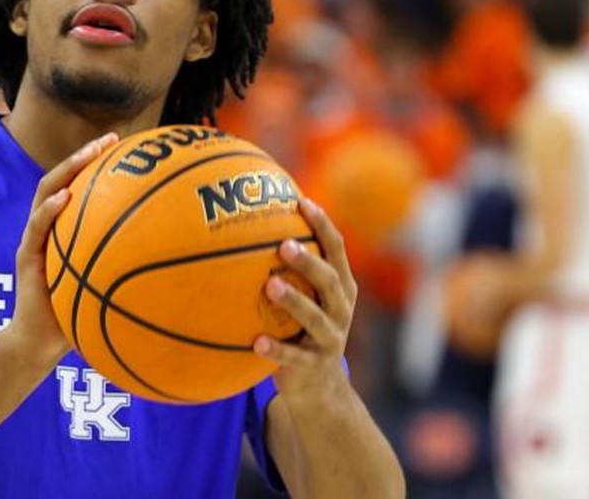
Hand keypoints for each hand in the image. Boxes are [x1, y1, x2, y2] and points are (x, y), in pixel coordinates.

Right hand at [4, 132, 118, 367]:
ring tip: (87, 155)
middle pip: (63, 179)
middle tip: (109, 141)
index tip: (130, 149)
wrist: (40, 344)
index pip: (82, 188)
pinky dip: (49, 210)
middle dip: (85, 156)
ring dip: (67, 170)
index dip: (101, 167)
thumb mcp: (110, 290)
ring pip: (46, 192)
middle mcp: (50, 227)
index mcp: (68, 230)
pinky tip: (64, 198)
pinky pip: (37, 228)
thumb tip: (183, 268)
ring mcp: (35, 239)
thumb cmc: (79, 317)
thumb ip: (133, 273)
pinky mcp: (26, 256)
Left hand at [254, 198, 355, 402]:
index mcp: (341, 287)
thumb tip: (247, 226)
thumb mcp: (306, 298)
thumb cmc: (302, 328)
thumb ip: (288, 269)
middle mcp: (341, 309)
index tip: (301, 201)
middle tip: (284, 244)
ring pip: (316, 317)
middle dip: (309, 262)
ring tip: (270, 284)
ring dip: (294, 299)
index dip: (322, 225)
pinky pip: (294, 356)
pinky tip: (255, 342)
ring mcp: (330, 338)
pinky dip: (276, 349)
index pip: (336, 250)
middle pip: (330, 280)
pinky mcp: (314, 365)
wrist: (320, 387)